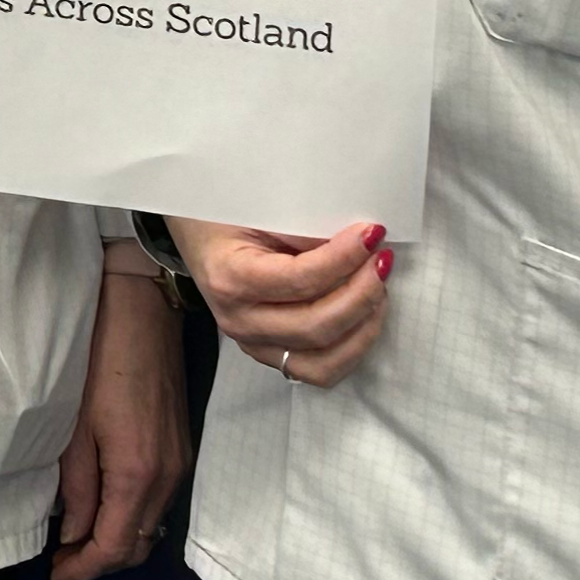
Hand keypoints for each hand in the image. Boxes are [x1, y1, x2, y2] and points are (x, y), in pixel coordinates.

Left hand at [52, 253, 191, 579]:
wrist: (141, 311)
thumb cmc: (97, 361)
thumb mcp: (73, 428)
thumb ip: (75, 488)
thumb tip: (72, 533)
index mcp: (137, 475)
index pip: (113, 547)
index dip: (83, 568)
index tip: (56, 574)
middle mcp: (167, 479)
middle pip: (137, 546)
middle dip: (100, 562)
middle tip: (63, 560)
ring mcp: (180, 464)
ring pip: (150, 526)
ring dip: (117, 541)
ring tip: (77, 538)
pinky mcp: (182, 449)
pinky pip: (158, 503)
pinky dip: (132, 517)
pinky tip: (105, 507)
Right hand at [173, 216, 391, 386]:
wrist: (196, 234)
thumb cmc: (226, 216)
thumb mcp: (258, 209)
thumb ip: (303, 229)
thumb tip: (358, 244)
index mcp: (229, 279)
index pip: (301, 280)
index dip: (345, 258)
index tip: (372, 232)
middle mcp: (239, 322)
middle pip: (317, 325)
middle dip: (362, 293)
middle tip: (383, 259)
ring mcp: (254, 345)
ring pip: (324, 360)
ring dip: (363, 326)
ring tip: (379, 289)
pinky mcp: (271, 355)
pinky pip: (320, 370)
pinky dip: (352, 349)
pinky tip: (365, 316)